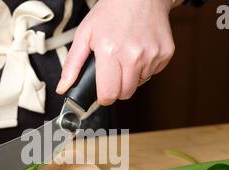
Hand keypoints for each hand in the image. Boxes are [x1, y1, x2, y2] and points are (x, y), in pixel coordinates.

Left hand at [56, 0, 175, 105]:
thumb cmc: (111, 12)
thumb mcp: (85, 34)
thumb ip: (72, 65)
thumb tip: (63, 88)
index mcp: (110, 52)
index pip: (108, 94)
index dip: (103, 97)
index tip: (102, 92)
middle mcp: (133, 56)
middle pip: (125, 94)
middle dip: (117, 88)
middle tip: (113, 72)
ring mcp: (152, 55)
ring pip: (139, 84)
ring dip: (131, 77)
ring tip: (126, 56)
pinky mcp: (165, 54)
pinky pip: (152, 73)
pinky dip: (145, 68)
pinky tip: (139, 51)